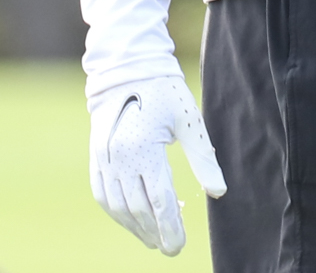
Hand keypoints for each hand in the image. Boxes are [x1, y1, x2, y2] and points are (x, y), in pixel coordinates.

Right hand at [89, 75, 226, 254]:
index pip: (158, 201)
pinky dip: (117, 213)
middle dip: (155, 232)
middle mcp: (119, 158)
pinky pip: (103, 195)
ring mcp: (103, 159)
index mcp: (143, 149)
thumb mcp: (189, 120)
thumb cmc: (164, 91)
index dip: (170, 227)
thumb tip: (219, 192)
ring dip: (136, 228)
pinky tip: (132, 220)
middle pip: (137, 210)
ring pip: (118, 207)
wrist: (127, 68)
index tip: (178, 246)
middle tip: (171, 248)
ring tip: (154, 239)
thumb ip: (203, 158)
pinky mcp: (96, 157)